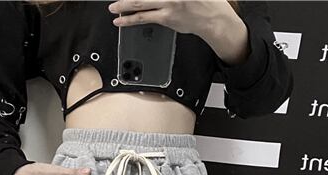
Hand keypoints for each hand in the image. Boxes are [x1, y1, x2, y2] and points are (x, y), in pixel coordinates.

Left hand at [108, 0, 248, 64]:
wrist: (213, 18)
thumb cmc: (203, 0)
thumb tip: (152, 0)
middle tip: (115, 0)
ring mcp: (169, 3)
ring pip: (141, 2)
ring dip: (125, 5)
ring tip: (114, 8)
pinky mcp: (167, 18)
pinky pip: (145, 17)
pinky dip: (132, 19)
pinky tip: (122, 20)